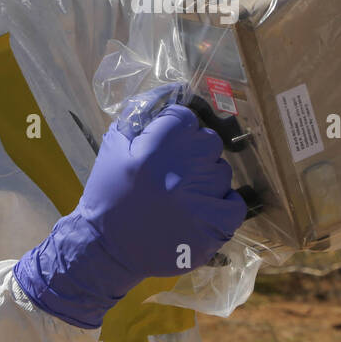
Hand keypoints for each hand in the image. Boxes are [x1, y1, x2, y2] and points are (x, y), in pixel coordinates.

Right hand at [13, 100, 245, 328]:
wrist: (105, 249)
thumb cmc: (107, 195)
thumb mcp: (113, 147)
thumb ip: (139, 114)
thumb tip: (169, 91)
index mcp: (156, 150)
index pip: (185, 117)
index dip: (175, 127)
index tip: (166, 142)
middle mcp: (182, 173)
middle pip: (209, 141)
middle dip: (194, 150)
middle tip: (175, 169)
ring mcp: (201, 202)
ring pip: (221, 171)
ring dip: (207, 178)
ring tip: (184, 193)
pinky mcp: (212, 229)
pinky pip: (235, 205)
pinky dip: (224, 203)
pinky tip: (206, 206)